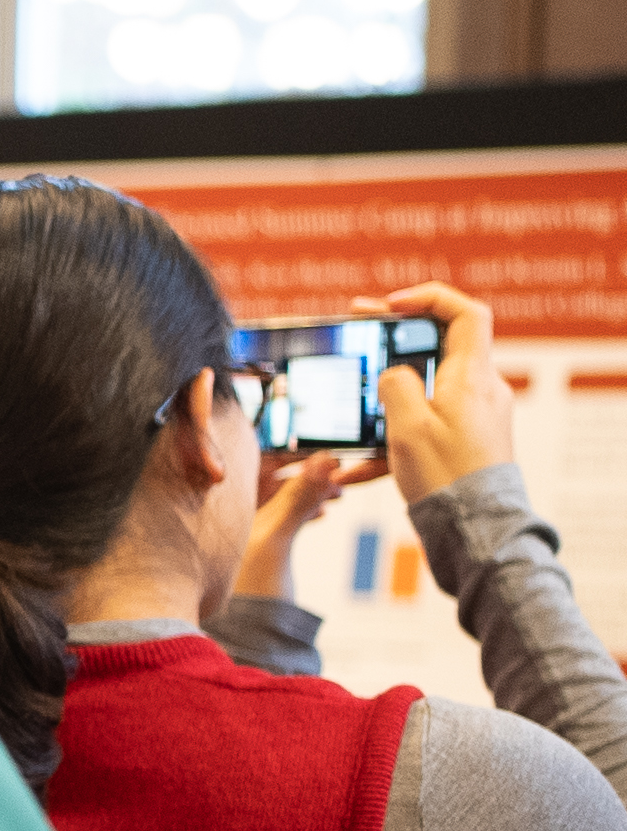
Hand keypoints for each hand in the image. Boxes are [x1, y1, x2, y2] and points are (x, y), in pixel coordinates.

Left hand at [234, 452, 380, 603]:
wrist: (247, 638)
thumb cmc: (249, 592)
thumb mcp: (276, 539)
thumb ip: (298, 499)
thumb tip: (325, 460)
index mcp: (221, 505)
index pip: (253, 462)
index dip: (288, 453)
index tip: (322, 451)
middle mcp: (229, 514)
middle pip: (269, 477)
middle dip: (305, 471)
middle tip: (338, 470)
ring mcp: (245, 530)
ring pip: (281, 498)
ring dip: (310, 491)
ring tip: (339, 492)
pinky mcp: (260, 548)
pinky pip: (285, 517)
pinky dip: (306, 511)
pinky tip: (325, 511)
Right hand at [367, 282, 515, 506]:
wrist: (475, 531)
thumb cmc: (446, 478)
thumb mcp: (407, 425)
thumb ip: (395, 384)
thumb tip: (393, 373)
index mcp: (472, 377)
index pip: (465, 314)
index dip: (427, 299)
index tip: (389, 306)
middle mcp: (480, 391)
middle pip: (440, 345)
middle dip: (394, 339)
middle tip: (357, 329)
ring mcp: (474, 416)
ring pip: (426, 389)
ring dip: (386, 394)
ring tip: (349, 405)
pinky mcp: (465, 442)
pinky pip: (424, 426)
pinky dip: (392, 437)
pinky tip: (356, 467)